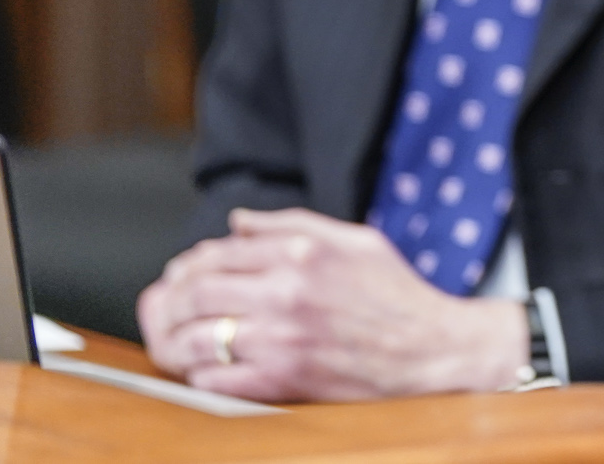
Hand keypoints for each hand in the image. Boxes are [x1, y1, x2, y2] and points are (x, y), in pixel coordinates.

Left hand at [136, 207, 527, 401]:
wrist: (431, 351)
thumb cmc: (396, 295)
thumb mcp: (353, 240)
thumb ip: (291, 224)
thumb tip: (236, 222)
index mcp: (302, 253)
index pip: (216, 253)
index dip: (190, 264)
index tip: (186, 273)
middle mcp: (286, 293)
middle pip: (195, 293)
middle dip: (172, 300)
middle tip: (172, 307)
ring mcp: (281, 340)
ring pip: (194, 338)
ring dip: (175, 339)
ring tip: (178, 339)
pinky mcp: (281, 381)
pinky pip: (213, 379)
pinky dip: (198, 373)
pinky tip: (206, 367)